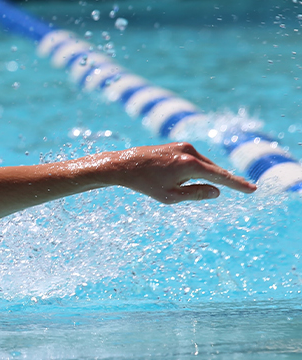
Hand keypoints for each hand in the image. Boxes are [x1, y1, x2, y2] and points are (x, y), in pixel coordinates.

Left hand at [103, 142, 255, 203]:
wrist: (124, 165)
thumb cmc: (145, 184)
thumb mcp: (171, 196)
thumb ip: (196, 194)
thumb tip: (217, 191)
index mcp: (190, 165)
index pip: (221, 177)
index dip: (238, 184)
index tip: (253, 189)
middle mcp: (190, 152)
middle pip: (215, 170)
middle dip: (227, 180)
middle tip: (247, 188)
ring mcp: (185, 146)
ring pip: (205, 164)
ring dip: (208, 176)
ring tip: (204, 186)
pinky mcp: (179, 145)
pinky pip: (196, 159)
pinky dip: (199, 169)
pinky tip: (194, 176)